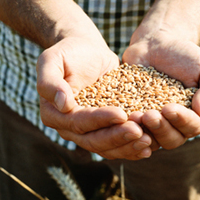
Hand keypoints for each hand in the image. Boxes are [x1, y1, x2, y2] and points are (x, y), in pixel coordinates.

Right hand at [37, 35, 153, 159]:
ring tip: (149, 140)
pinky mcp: (104, 130)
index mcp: (53, 114)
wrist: (85, 50)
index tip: (121, 113)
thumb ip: (50, 81)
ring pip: (107, 148)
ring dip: (128, 147)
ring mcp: (87, 132)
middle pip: (93, 140)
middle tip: (140, 131)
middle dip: (117, 138)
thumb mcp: (52, 60)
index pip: (78, 122)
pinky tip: (150, 145)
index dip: (100, 120)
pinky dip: (132, 147)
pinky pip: (117, 145)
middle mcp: (68, 128)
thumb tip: (63, 105)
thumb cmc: (68, 52)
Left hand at [123, 30, 199, 149]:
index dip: (182, 121)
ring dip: (142, 131)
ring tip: (133, 116)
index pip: (194, 127)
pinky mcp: (132, 117)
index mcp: (198, 117)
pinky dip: (124, 127)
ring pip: (149, 139)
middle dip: (160, 129)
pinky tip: (118, 118)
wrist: (157, 43)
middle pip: (171, 139)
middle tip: (148, 115)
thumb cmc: (187, 56)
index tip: (169, 109)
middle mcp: (175, 126)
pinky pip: (128, 129)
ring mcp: (152, 124)